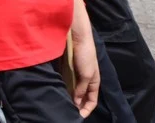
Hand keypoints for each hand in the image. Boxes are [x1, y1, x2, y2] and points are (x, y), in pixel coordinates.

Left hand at [70, 0, 99, 116]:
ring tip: (63, 103)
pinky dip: (65, 88)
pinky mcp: (69, 68)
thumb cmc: (85, 55)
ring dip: (70, 97)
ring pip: (74, 91)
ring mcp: (77, 74)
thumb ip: (81, 88)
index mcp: (94, 82)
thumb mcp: (86, 75)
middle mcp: (86, 80)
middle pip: (82, 97)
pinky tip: (59, 91)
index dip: (87, 109)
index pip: (92, 101)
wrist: (77, 38)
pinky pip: (68, 82)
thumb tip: (76, 101)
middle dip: (77, 105)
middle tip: (68, 111)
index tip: (79, 116)